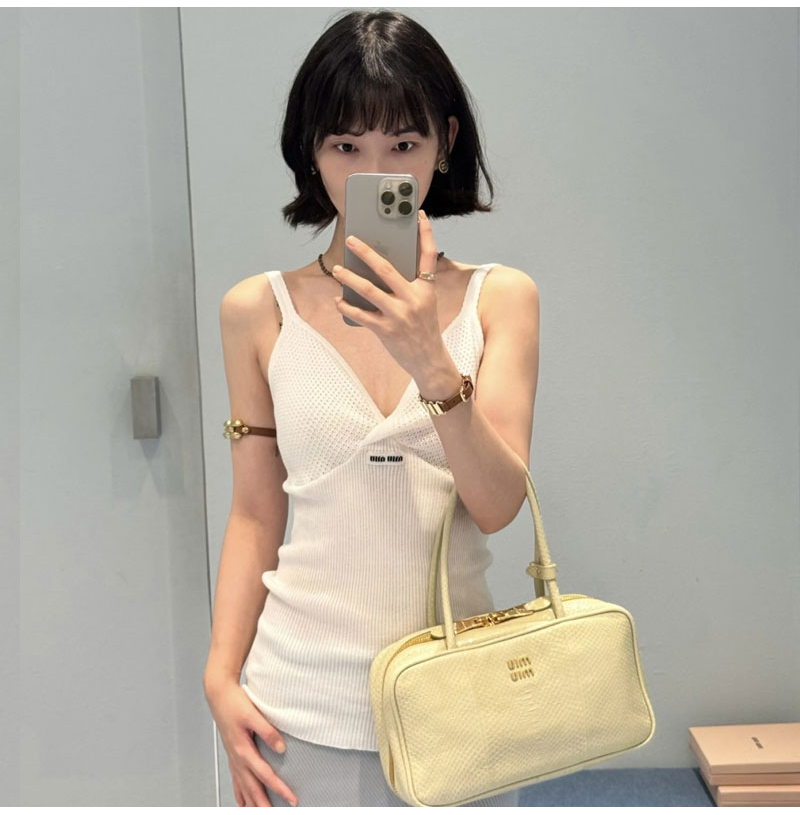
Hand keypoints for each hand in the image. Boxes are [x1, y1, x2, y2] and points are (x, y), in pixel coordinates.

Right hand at [205, 679, 297, 806]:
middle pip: (252, 787)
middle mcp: (237, 758)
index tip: (291, 798)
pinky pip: (236, 779)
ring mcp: (233, 757)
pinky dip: (239, 793)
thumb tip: (281, 748)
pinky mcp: (232, 753)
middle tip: (276, 813)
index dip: (279, 788)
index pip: (265, 775)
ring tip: (259, 813)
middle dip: (264, 804)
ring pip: (243, 787)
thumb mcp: (253, 714)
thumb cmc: (233, 703)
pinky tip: (241, 802)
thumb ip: (268, 732)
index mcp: (243, 750)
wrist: (219, 694)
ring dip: (252, 802)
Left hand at [331, 209, 444, 381]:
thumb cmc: (423, 328)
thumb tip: (378, 268)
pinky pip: (361, 315)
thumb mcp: (424, 303)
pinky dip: (347, 307)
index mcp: (426, 289)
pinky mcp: (387, 330)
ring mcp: (399, 315)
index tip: (417, 214)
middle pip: (387, 269)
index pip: (428, 256)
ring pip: (369, 291)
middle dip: (366, 252)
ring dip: (349, 278)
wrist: (429, 360)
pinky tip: (338, 301)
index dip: (425, 233)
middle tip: (351, 240)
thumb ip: (408, 285)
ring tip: (337, 270)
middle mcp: (414, 299)